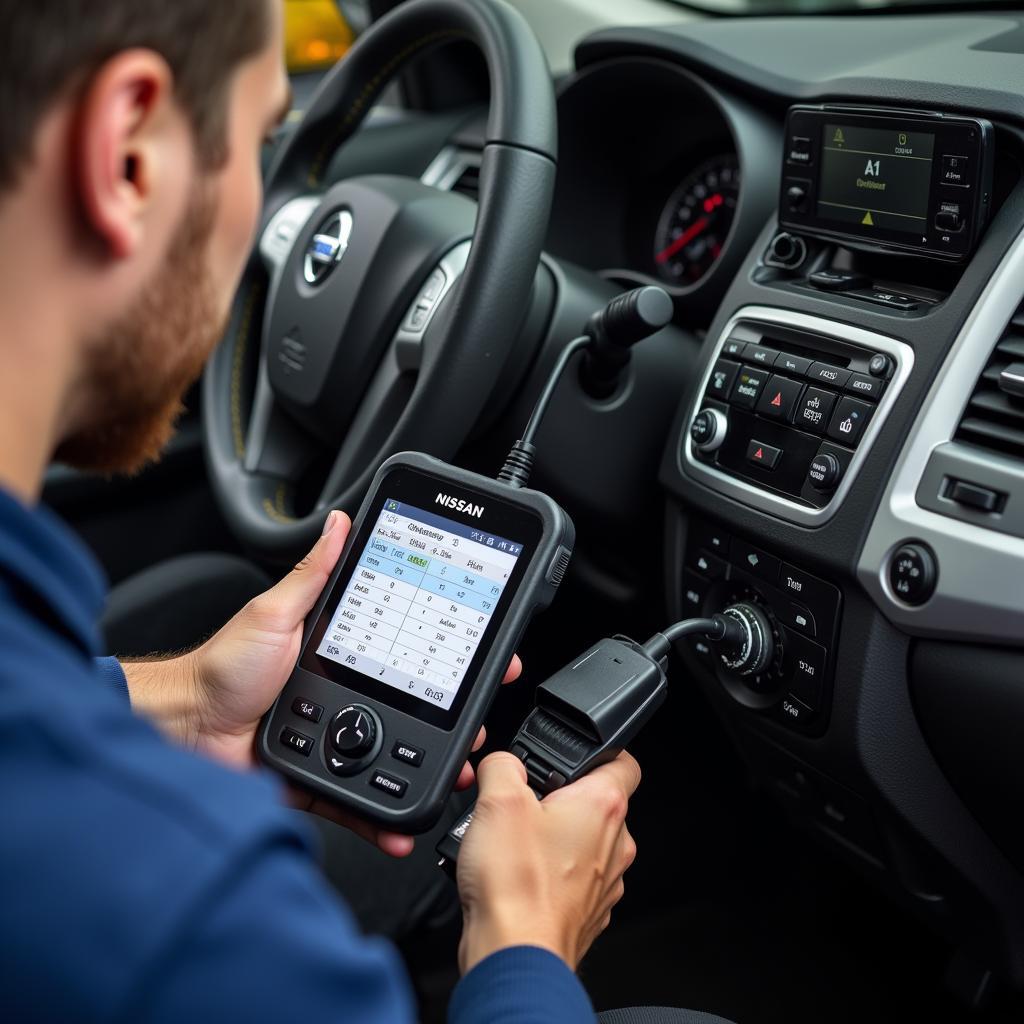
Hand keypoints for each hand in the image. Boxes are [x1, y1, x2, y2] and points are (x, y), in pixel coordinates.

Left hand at [124, 510, 520, 855]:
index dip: (447, 656)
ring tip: (456, 773)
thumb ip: (312, 574)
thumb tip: (339, 523)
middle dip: (452, 720)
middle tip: (478, 724)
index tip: (482, 654)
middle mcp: (342, 696)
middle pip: (410, 710)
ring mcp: (333, 740)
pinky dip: (379, 819)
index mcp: (340, 653)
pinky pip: (355, 800)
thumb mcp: (275, 612)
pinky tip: (400, 827)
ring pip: (391, 759)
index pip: (407, 651)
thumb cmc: (222, 669)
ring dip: (426, 770)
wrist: (185, 731)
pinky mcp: (318, 779)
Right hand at [455, 749, 640, 973]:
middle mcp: (615, 843)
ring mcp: (606, 882)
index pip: (625, 762)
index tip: (573, 757)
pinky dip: (548, 874)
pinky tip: (515, 877)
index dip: (599, 752)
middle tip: (524, 804)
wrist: (515, 953)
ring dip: (552, 838)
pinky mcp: (589, 911)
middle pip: (595, 804)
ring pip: (583, 843)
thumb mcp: (497, 799)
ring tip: (511, 844)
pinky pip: (572, 879)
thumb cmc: (517, 884)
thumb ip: (502, 765)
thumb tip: (502, 762)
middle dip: (560, 800)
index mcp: (604, 806)